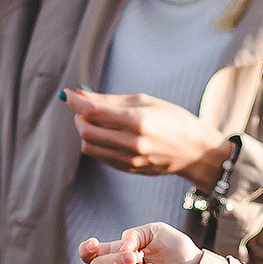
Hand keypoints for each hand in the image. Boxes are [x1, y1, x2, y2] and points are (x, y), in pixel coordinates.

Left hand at [66, 87, 233, 180]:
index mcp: (138, 121)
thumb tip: (81, 94)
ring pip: (89, 147)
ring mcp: (130, 160)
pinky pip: (100, 156)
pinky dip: (95, 143)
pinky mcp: (129, 169)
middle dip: (79, 117)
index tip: (67, 94)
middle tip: (83, 107)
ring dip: (84, 132)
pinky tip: (105, 134)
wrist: (196, 150)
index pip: (93, 112)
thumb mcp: (145, 101)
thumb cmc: (173, 119)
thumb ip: (111, 100)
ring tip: (94, 121)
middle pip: (86, 131)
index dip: (75, 101)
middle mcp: (132, 143)